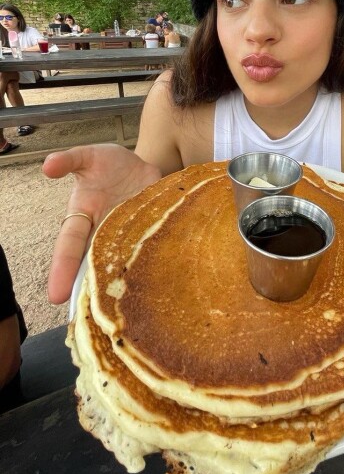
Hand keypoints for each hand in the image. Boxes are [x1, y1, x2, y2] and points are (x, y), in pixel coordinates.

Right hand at [43, 144, 161, 303]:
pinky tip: (165, 283)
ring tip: (129, 311)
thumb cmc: (107, 163)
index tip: (57, 296)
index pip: (70, 247)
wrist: (139, 164)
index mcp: (84, 218)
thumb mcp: (88, 156)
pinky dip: (157, 265)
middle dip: (93, 291)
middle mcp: (105, 234)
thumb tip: (48, 165)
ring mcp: (130, 237)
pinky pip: (153, 253)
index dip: (63, 270)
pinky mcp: (153, 233)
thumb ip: (70, 160)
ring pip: (126, 265)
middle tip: (93, 317)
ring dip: (127, 283)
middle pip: (97, 266)